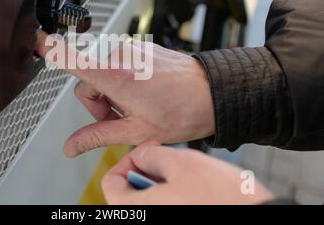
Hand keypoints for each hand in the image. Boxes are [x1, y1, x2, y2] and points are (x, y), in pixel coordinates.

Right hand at [35, 31, 214, 156]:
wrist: (213, 93)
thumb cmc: (182, 110)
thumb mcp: (136, 131)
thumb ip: (98, 136)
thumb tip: (73, 146)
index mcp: (115, 77)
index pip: (74, 60)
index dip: (53, 51)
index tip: (38, 41)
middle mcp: (121, 57)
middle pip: (89, 81)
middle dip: (99, 104)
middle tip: (123, 118)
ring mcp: (132, 50)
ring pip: (105, 74)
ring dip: (114, 93)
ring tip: (139, 106)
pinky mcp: (142, 48)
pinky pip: (121, 64)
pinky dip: (125, 81)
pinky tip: (146, 93)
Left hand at [102, 144, 274, 204]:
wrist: (258, 216)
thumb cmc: (222, 197)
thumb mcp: (180, 163)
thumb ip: (150, 156)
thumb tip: (140, 155)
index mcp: (135, 211)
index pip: (111, 182)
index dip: (126, 160)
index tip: (146, 152)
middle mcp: (143, 223)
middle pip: (129, 193)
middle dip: (146, 171)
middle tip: (167, 160)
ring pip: (149, 201)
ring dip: (160, 183)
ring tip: (184, 174)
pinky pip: (165, 208)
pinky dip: (172, 197)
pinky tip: (192, 188)